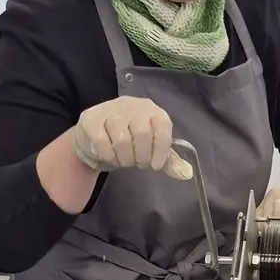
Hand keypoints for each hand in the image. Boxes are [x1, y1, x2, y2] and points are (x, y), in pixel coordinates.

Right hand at [72, 97, 191, 179]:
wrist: (95, 136)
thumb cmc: (129, 140)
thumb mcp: (151, 149)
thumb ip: (168, 161)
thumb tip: (187, 173)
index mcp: (152, 111)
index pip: (163, 128)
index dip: (161, 151)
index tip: (155, 165)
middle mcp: (133, 106)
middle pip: (142, 134)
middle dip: (141, 157)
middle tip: (138, 164)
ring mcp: (111, 111)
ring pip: (122, 139)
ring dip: (125, 158)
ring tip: (124, 161)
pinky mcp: (91, 120)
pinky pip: (102, 142)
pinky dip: (108, 156)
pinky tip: (109, 156)